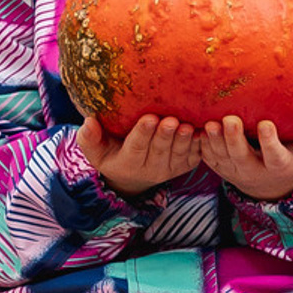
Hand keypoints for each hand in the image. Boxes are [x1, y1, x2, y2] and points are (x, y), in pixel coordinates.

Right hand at [80, 114, 202, 195]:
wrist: (134, 173)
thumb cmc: (112, 153)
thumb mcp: (96, 150)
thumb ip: (89, 138)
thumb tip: (88, 122)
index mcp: (128, 162)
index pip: (136, 147)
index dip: (143, 133)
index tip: (149, 118)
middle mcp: (151, 168)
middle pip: (159, 151)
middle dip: (165, 136)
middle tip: (171, 120)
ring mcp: (171, 168)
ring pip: (178, 154)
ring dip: (184, 141)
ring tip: (187, 126)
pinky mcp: (186, 165)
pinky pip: (194, 156)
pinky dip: (199, 144)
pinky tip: (203, 131)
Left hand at [200, 114, 292, 199]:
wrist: (268, 185)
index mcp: (278, 166)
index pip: (274, 156)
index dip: (269, 142)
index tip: (266, 124)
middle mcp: (254, 171)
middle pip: (241, 157)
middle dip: (234, 139)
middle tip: (229, 119)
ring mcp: (234, 171)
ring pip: (221, 158)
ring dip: (213, 142)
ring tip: (209, 123)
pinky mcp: (219, 168)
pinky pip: (208, 158)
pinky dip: (202, 146)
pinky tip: (196, 127)